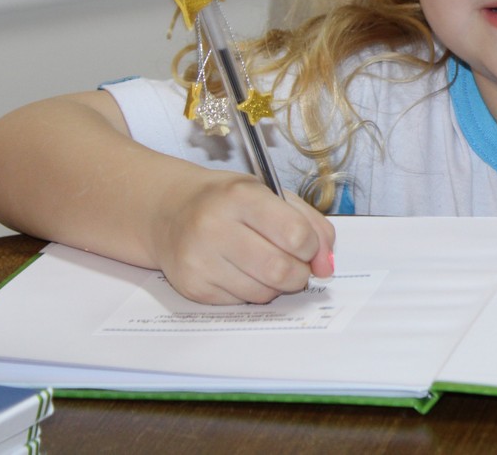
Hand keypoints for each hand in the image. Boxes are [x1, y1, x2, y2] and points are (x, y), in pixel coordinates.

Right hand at [149, 169, 335, 303]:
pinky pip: (241, 302)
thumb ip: (311, 225)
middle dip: (299, 273)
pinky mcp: (192, 286)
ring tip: (266, 265)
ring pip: (263, 293)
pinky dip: (252, 291)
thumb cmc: (229, 201)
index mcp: (240, 196)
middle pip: (280, 269)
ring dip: (277, 286)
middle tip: (295, 265)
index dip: (311, 247)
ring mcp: (200, 259)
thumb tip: (326, 266)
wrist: (170, 211)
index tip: (306, 245)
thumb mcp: (272, 195)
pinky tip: (241, 271)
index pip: (294, 234)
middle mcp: (214, 227)